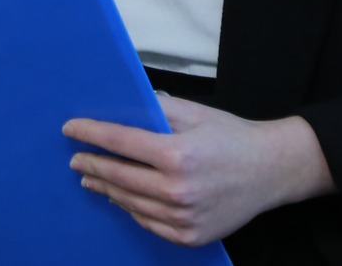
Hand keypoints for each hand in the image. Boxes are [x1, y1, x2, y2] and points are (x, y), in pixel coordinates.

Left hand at [64, 95, 333, 246]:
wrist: (271, 171)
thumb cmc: (231, 136)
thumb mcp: (194, 112)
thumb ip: (156, 108)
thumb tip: (122, 105)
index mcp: (176, 153)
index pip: (119, 142)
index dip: (90, 134)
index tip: (71, 129)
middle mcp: (178, 189)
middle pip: (119, 177)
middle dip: (92, 165)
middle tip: (75, 160)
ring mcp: (184, 217)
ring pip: (130, 203)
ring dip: (107, 190)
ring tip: (91, 180)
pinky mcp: (190, 236)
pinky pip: (149, 223)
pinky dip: (131, 210)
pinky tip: (120, 199)